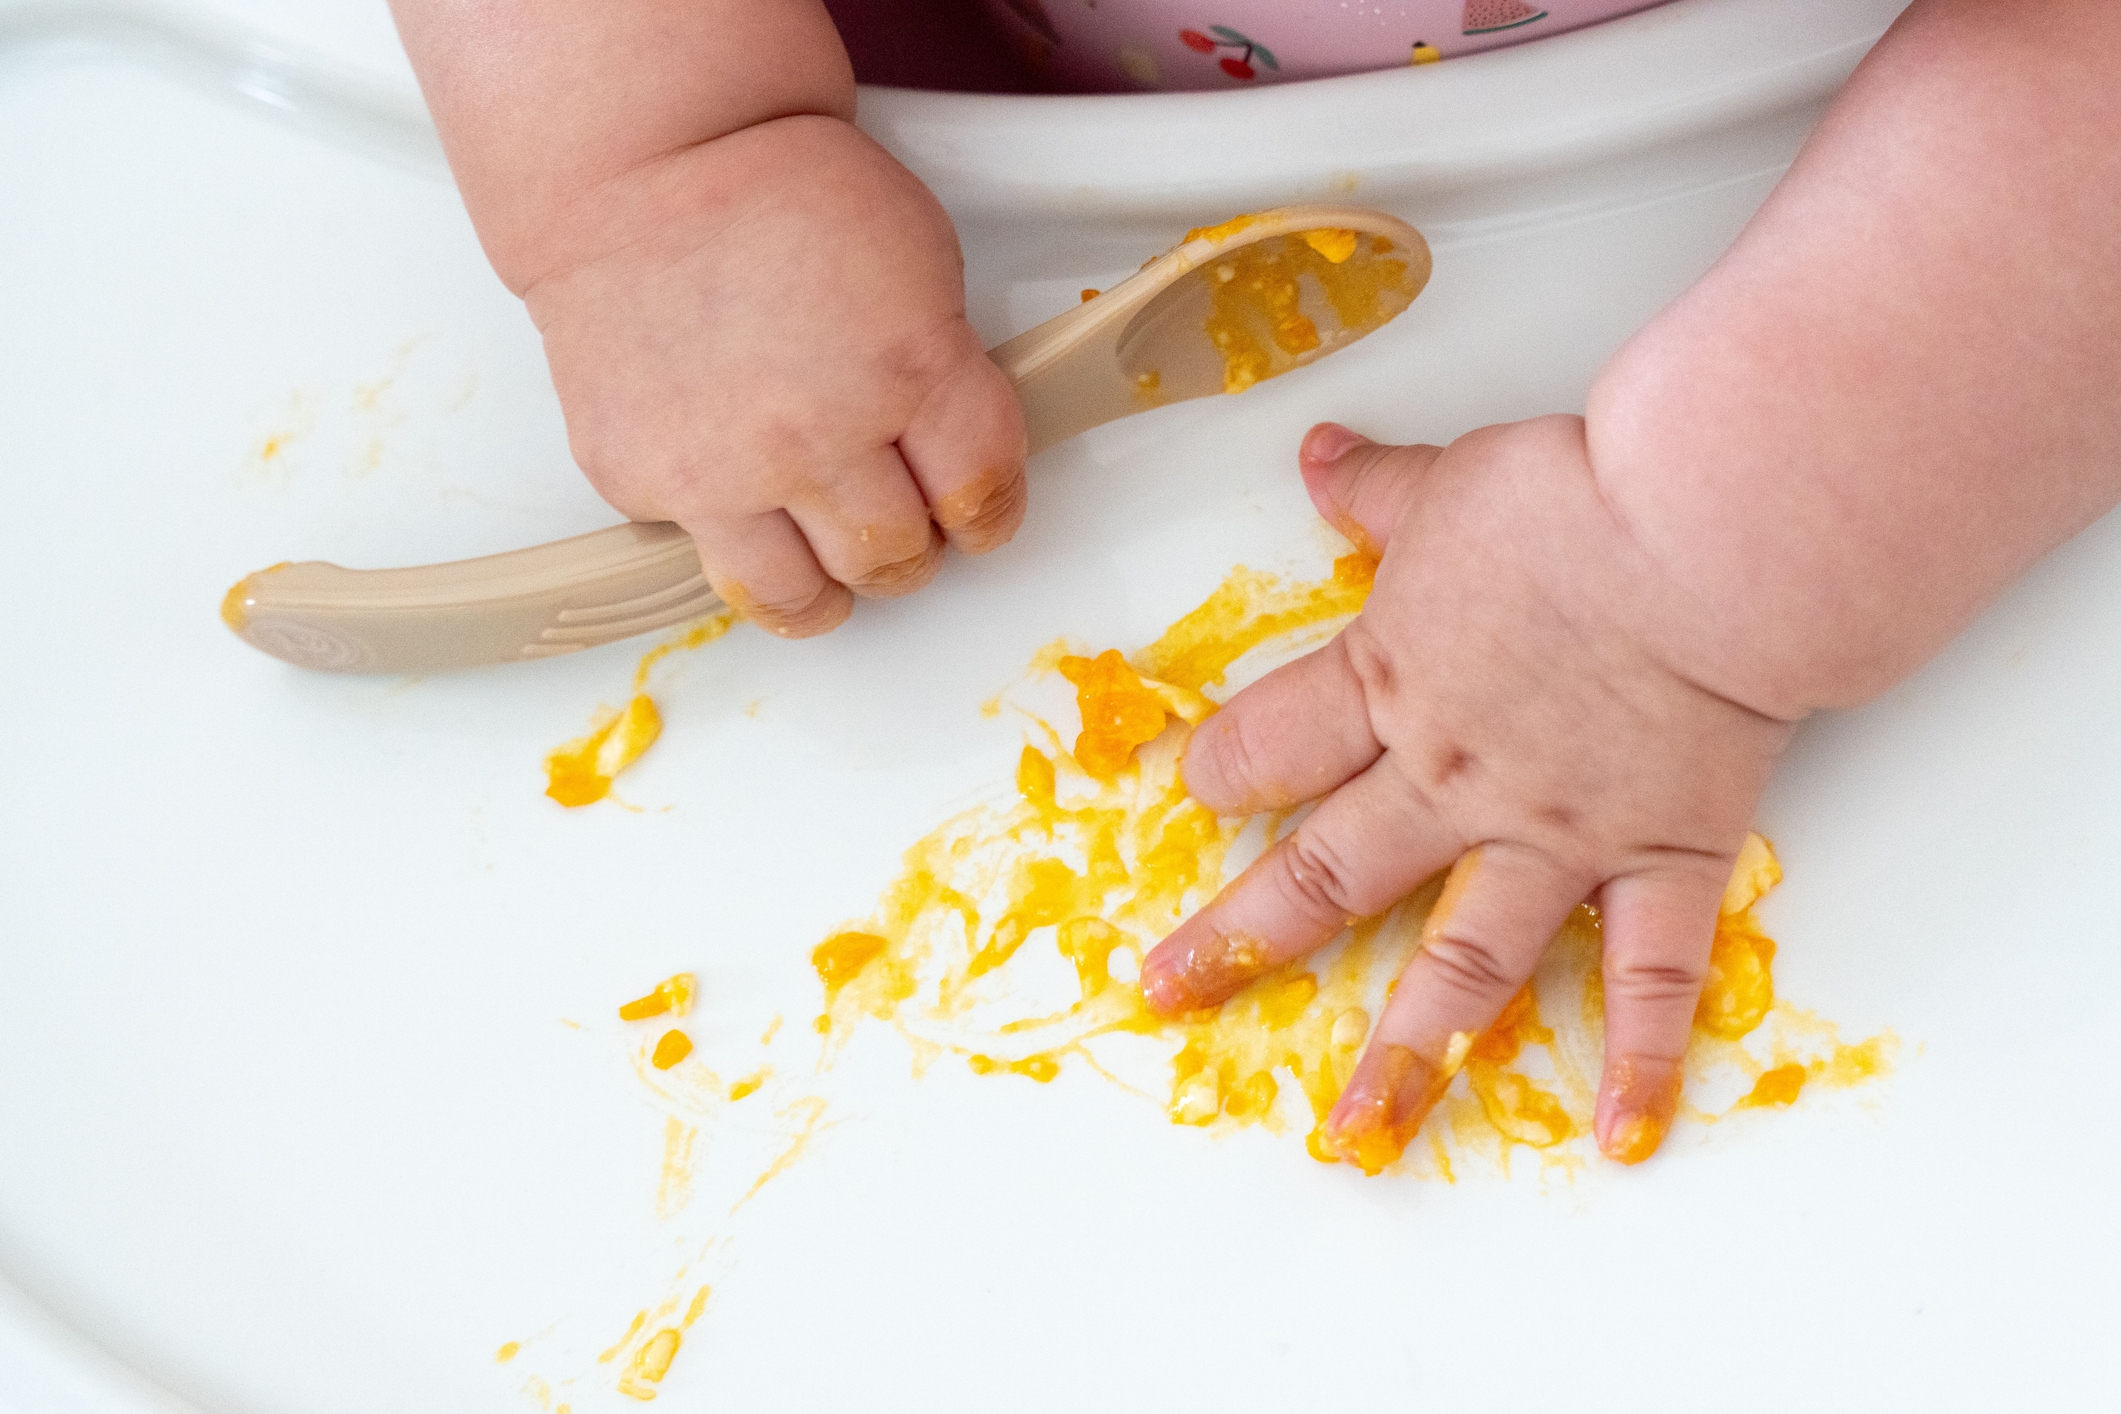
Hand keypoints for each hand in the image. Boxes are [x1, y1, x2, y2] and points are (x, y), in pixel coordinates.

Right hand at [521, 116, 1025, 636]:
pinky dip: (730, 529)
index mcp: (906, 369)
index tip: (975, 513)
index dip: (986, 512)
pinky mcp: (641, 482)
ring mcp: (721, 470)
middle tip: (895, 519)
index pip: (980, 496)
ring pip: (801, 598)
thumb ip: (941, 368)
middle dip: (906, 547)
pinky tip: (733, 476)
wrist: (635, 163)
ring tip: (827, 550)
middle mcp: (814, 434)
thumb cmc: (773, 191)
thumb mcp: (917, 258)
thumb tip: (952, 453)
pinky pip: (707, 551)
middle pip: (894, 559)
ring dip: (829, 583)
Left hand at [1140, 417, 1794, 1166]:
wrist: (1710, 532)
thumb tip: (1317, 456)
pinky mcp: (1659, 855)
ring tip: (1354, 1140)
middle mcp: (1452, 779)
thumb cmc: (1581, 501)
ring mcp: (1553, 834)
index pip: (1270, 747)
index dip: (1218, 769)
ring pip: (1461, 965)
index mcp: (1392, 682)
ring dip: (1403, 1057)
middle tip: (1171, 992)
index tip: (1190, 793)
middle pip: (1324, 875)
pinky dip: (1639, 1060)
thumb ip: (1376, 491)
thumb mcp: (1451, 482)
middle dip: (1239, 937)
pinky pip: (1648, 976)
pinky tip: (1619, 1136)